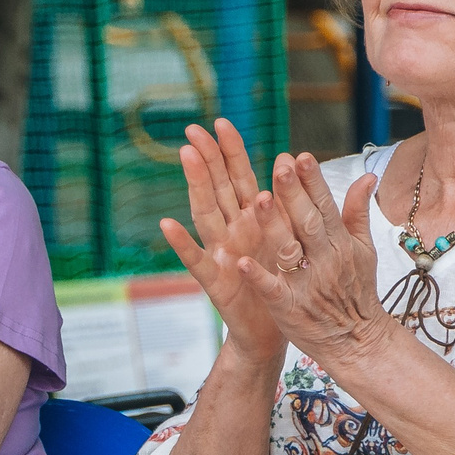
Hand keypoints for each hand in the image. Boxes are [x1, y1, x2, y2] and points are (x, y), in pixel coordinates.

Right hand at [158, 119, 281, 362]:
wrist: (271, 331)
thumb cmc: (277, 282)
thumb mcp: (287, 236)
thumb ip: (283, 201)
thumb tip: (287, 157)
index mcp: (250, 219)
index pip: (238, 177)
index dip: (230, 151)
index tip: (221, 122)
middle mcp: (231, 231)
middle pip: (216, 188)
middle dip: (206, 157)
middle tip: (192, 129)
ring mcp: (219, 254)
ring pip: (205, 213)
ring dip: (196, 185)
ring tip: (186, 157)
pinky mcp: (215, 282)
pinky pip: (196, 260)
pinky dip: (181, 243)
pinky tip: (167, 224)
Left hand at [231, 152, 396, 367]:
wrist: (356, 341)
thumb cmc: (355, 291)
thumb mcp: (362, 250)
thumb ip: (357, 212)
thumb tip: (368, 176)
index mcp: (339, 243)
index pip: (325, 206)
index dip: (313, 181)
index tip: (301, 155)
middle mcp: (324, 259)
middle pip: (307, 222)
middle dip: (293, 193)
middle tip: (279, 165)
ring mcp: (305, 284)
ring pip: (288, 250)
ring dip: (274, 226)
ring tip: (258, 200)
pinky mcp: (288, 307)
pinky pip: (272, 289)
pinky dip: (258, 276)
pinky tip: (240, 261)